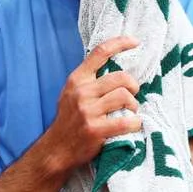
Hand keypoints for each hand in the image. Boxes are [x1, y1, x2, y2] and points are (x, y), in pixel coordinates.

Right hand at [41, 36, 142, 170]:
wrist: (56, 149)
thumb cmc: (69, 120)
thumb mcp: (72, 93)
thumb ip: (89, 80)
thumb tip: (116, 67)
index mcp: (77, 79)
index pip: (100, 52)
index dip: (120, 43)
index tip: (135, 41)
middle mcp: (82, 92)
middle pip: (120, 77)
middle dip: (133, 86)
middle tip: (133, 94)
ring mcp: (88, 111)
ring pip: (125, 97)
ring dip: (134, 105)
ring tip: (131, 111)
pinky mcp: (96, 130)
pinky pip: (126, 121)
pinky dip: (135, 123)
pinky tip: (133, 125)